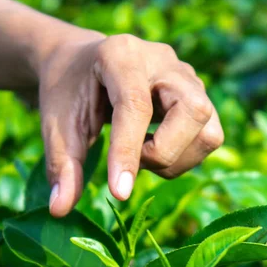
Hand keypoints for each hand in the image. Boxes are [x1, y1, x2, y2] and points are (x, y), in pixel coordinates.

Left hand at [38, 33, 222, 217]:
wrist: (83, 64)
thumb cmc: (69, 92)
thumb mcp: (56, 124)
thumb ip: (62, 164)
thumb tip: (61, 211)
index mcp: (122, 55)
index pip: (136, 105)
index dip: (128, 151)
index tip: (118, 193)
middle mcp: (165, 61)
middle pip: (193, 112)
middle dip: (164, 152)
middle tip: (132, 159)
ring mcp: (189, 79)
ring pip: (209, 132)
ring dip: (175, 159)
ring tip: (141, 154)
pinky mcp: (200, 97)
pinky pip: (209, 139)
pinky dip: (182, 157)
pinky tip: (154, 148)